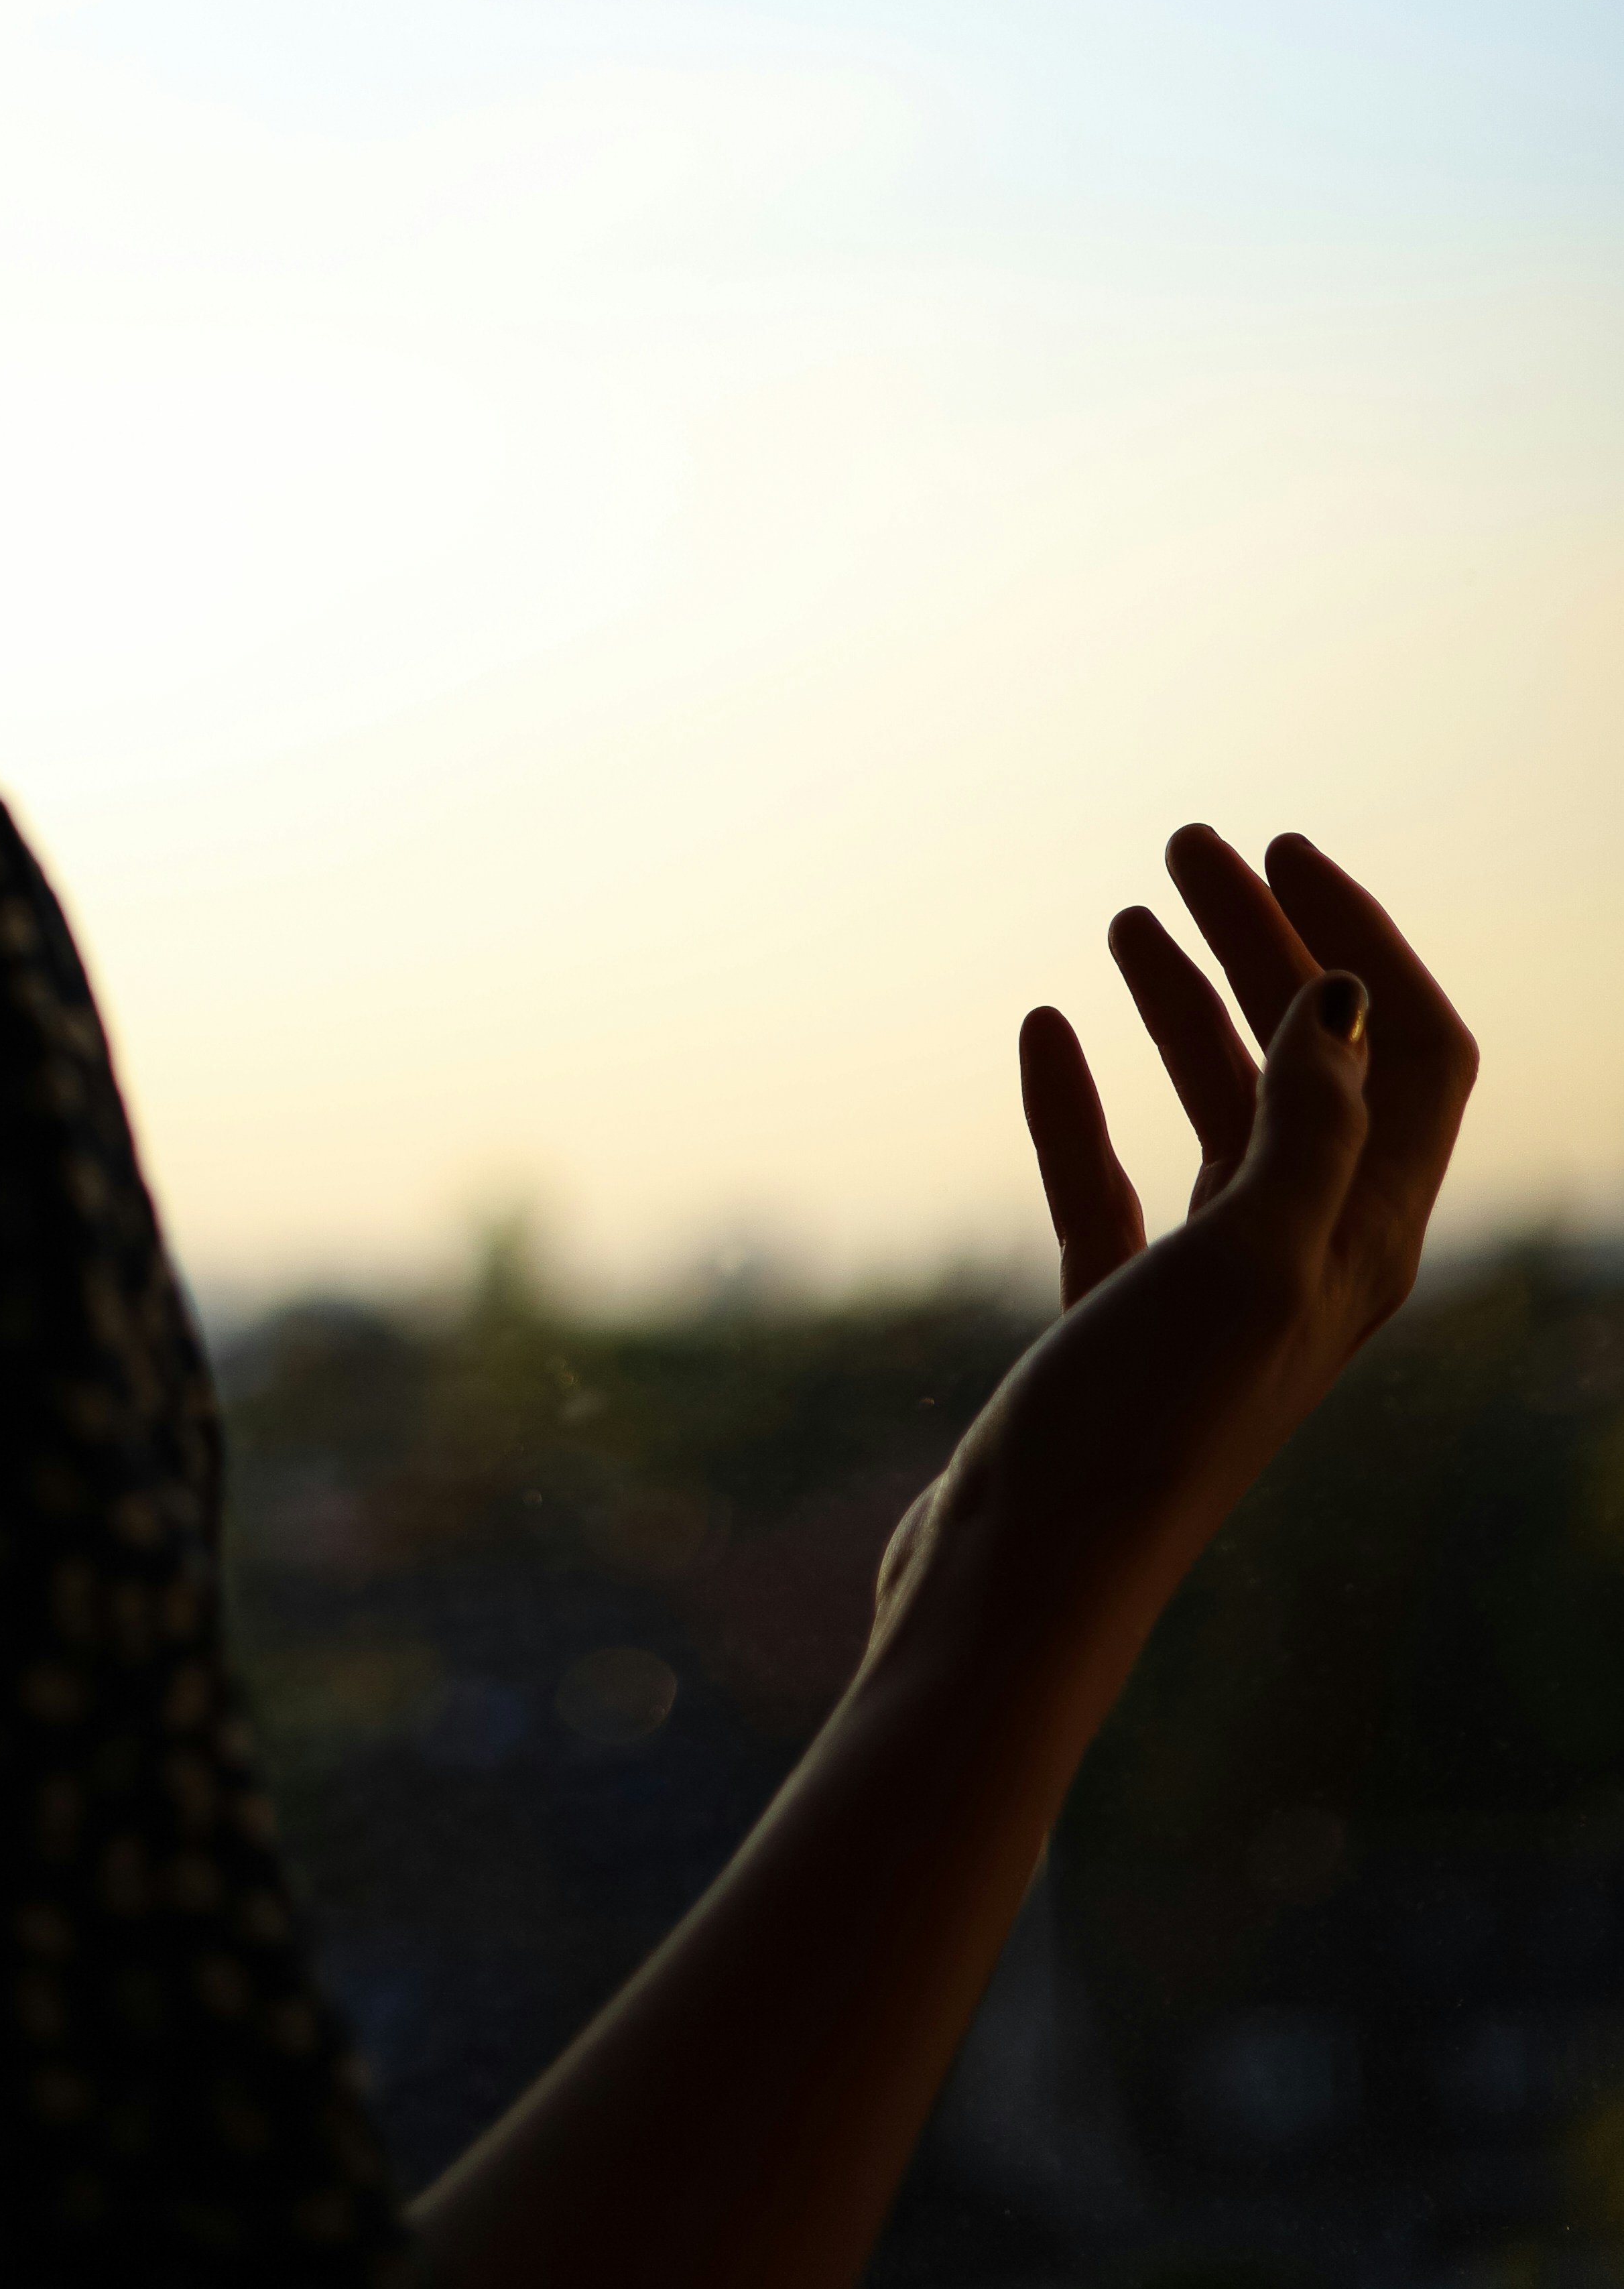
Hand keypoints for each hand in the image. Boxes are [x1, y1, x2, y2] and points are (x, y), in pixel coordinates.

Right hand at [884, 828, 1478, 1663]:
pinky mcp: (1115, 1320)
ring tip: (1127, 914)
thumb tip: (1340, 998)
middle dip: (1261, 945)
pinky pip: (1111, 1180)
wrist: (1019, 1578)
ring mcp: (1207, 1293)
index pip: (1406, 1056)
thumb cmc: (1142, 1431)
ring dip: (1182, 1003)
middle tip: (1187, 848)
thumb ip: (1305, 1128)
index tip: (1280, 852)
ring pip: (1214, 1112)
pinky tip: (1042, 1029)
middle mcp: (1303, 1262)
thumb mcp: (1249, 1261)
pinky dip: (1081, 1098)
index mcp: (1362, 1245)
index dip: (1362, 944)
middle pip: (1307, 1066)